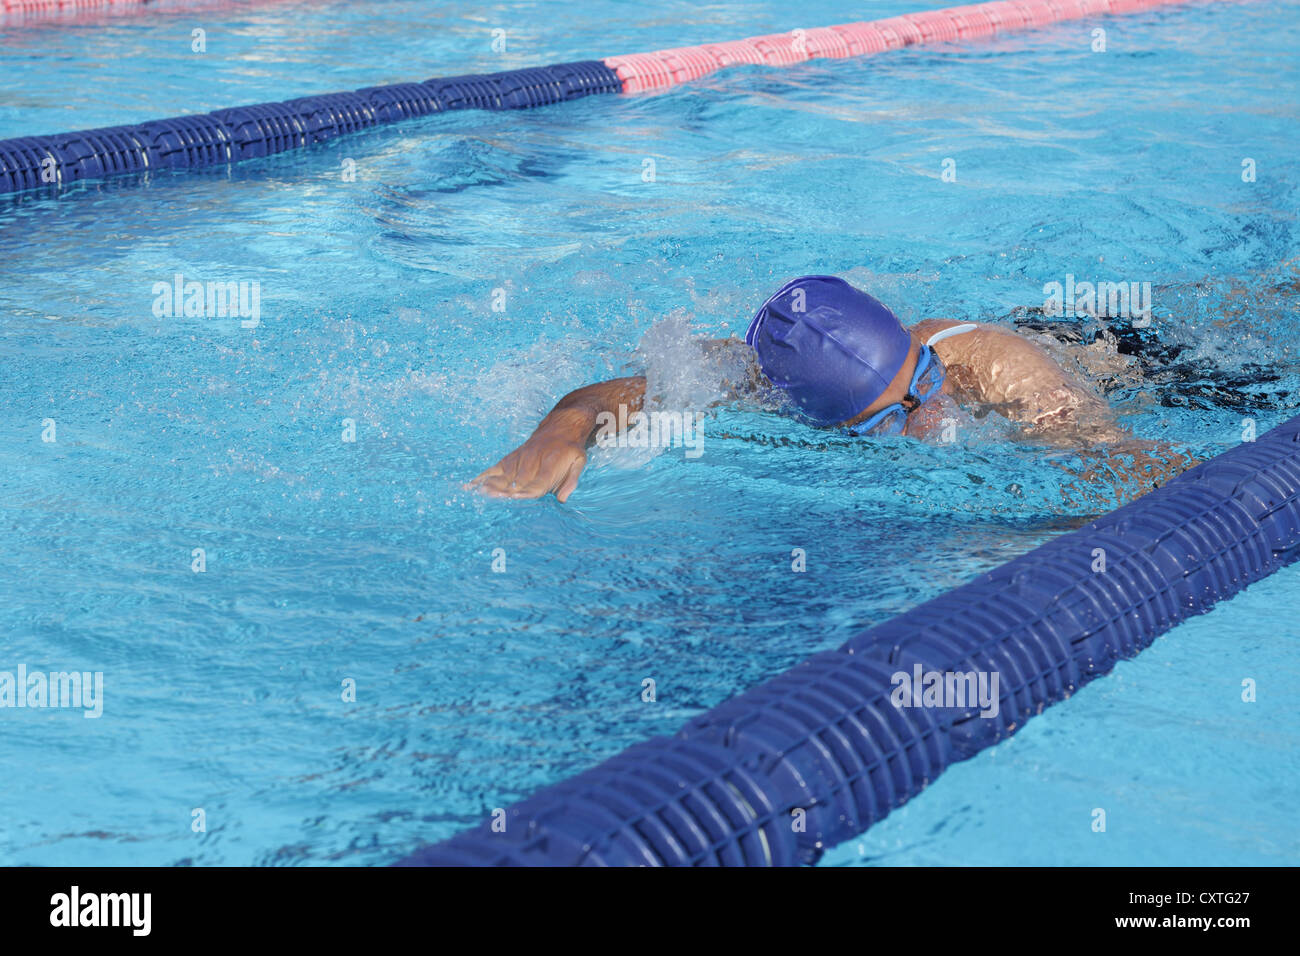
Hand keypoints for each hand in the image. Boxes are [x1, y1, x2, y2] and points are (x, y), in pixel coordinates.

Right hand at [468, 432, 588, 501]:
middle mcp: (532, 461)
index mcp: (550, 464)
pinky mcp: (509, 459)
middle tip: (497, 500)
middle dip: (508, 491)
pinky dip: (481, 478)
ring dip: (493, 486)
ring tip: (482, 495)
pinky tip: (470, 487)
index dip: (527, 491)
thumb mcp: (579, 462)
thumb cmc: (569, 450)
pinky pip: (493, 469)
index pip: (538, 482)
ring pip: (504, 476)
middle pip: (518, 481)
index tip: (516, 497)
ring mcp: (518, 459)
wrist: (560, 427)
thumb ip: (572, 480)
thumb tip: (562, 498)